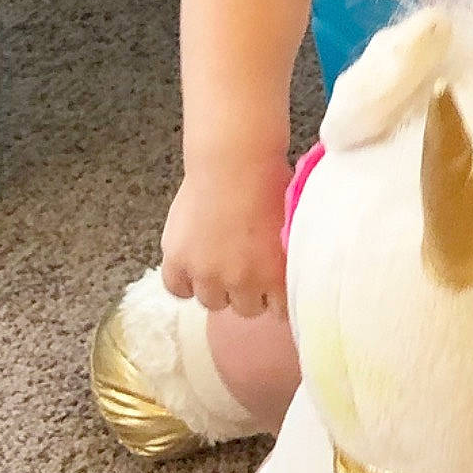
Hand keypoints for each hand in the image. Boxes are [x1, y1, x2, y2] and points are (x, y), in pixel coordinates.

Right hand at [160, 158, 290, 316]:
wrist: (235, 161)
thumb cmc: (271, 183)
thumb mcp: (293, 227)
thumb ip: (290, 259)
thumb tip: (295, 273)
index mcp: (275, 275)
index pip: (279, 311)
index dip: (276, 299)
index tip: (274, 290)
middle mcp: (241, 281)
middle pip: (245, 309)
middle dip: (248, 292)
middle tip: (247, 272)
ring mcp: (206, 273)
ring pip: (212, 302)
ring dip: (217, 288)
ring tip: (220, 266)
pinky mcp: (178, 260)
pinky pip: (177, 289)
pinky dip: (185, 282)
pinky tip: (194, 268)